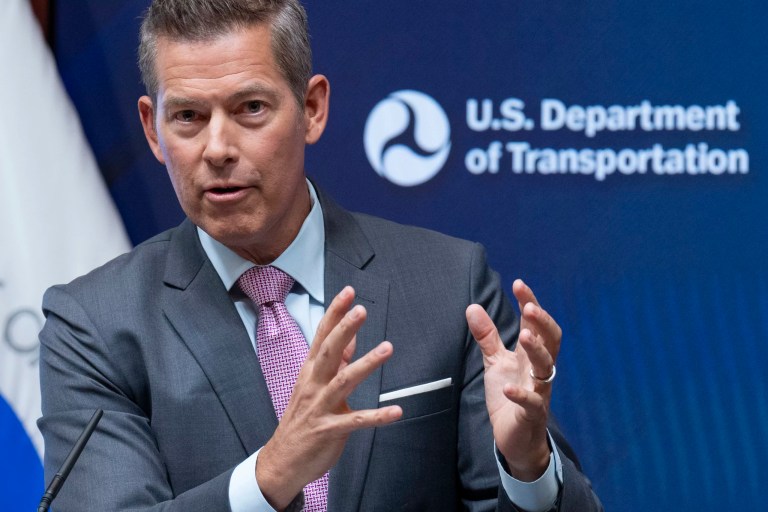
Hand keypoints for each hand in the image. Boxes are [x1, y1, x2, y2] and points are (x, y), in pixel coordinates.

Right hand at [257, 286, 402, 508]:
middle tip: (361, 310)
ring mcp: (319, 407)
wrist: (281, 462)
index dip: (334, 314)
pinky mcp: (328, 430)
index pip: (322, 336)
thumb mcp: (314, 387)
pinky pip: (356, 422)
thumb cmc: (302, 421)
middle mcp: (313, 385)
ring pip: (343, 381)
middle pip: (329, 351)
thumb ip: (334, 364)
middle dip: (344, 329)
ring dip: (366, 363)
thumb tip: (350, 339)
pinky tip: (396, 411)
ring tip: (387, 348)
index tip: (348, 292)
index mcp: (310, 372)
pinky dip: (377, 416)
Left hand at [466, 279, 561, 480]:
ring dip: (537, 351)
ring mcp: (539, 391)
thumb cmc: (508, 395)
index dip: (530, 304)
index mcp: (531, 355)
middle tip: (528, 308)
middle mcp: (539, 370)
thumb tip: (473, 306)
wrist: (514, 437)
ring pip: (547, 368)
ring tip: (525, 336)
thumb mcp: (495, 362)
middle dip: (542, 323)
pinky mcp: (532, 414)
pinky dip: (520, 395)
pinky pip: (532, 403)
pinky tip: (507, 388)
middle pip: (551, 341)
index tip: (519, 284)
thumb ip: (487, 336)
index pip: (536, 324)